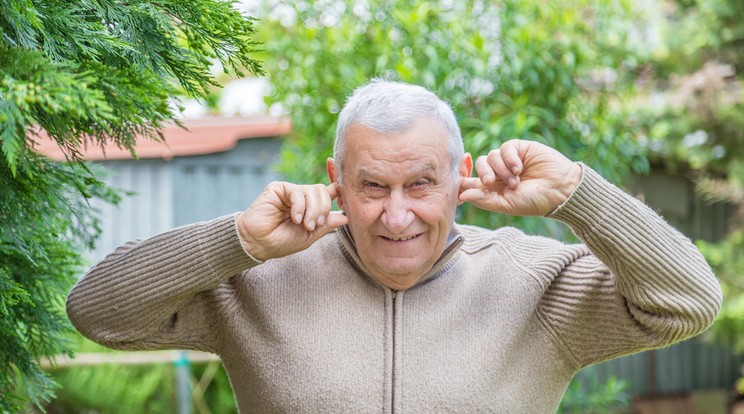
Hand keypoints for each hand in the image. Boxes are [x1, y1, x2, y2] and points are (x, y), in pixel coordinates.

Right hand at [236, 182, 348, 260]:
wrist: (258, 243)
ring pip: (314, 190)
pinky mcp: (279, 188)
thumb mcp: (309, 237)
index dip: (339, 190)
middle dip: (323, 209)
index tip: (344, 198)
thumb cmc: (281, 242)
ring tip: (304, 225)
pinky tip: (295, 218)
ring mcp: (291, 191)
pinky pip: (297, 191)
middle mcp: (303, 197)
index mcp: (312, 207)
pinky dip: (299, 207)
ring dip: (312, 210)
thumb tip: (345, 217)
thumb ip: (325, 225)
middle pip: (323, 191)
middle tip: (314, 225)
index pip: (330, 193)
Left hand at [459, 139, 582, 215]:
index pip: (471, 180)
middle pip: (479, 165)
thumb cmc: (534, 201)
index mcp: (492, 188)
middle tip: (491, 182)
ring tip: (516, 180)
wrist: (560, 189)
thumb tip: (462, 195)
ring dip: (501, 169)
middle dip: (483, 173)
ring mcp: (508, 160)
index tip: (456, 183)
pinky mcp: (518, 149)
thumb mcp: (507, 205)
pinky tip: (520, 168)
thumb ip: (484, 200)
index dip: (461, 179)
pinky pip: (504, 148)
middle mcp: (498, 173)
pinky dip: (510, 158)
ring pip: (490, 156)